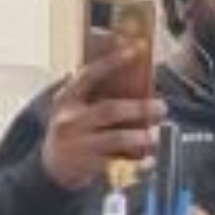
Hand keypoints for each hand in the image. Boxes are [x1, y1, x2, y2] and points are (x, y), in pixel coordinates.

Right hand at [41, 49, 166, 189]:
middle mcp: (70, 120)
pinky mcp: (86, 166)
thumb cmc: (73, 128)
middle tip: (162, 107)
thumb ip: (97, 92)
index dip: (112, 61)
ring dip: (137, 137)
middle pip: (109, 110)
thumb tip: (136, 76)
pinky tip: (149, 160)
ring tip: (153, 137)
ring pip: (113, 139)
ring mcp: (77, 145)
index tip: (135, 49)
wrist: (52, 165)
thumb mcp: (75, 106)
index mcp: (67, 99)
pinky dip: (135, 162)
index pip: (89, 75)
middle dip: (139, 108)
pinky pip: (115, 162)